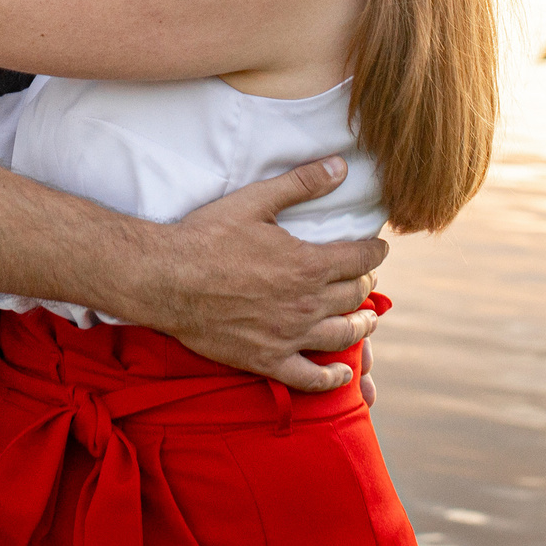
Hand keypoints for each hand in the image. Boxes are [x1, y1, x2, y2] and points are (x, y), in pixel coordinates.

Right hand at [134, 157, 387, 393]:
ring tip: (367, 320)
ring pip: (342, 335)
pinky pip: (309, 378)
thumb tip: (340, 166)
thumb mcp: (255, 201)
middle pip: (354, 295)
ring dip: (361, 325)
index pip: (360, 259)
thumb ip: (301, 184)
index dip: (375, 252)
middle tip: (365, 278)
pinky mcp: (267, 360)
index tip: (379, 249)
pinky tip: (341, 375)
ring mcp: (288, 336)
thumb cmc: (208, 236)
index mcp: (308, 264)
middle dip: (366, 284)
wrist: (167, 279)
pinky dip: (331, 379)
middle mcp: (306, 304)